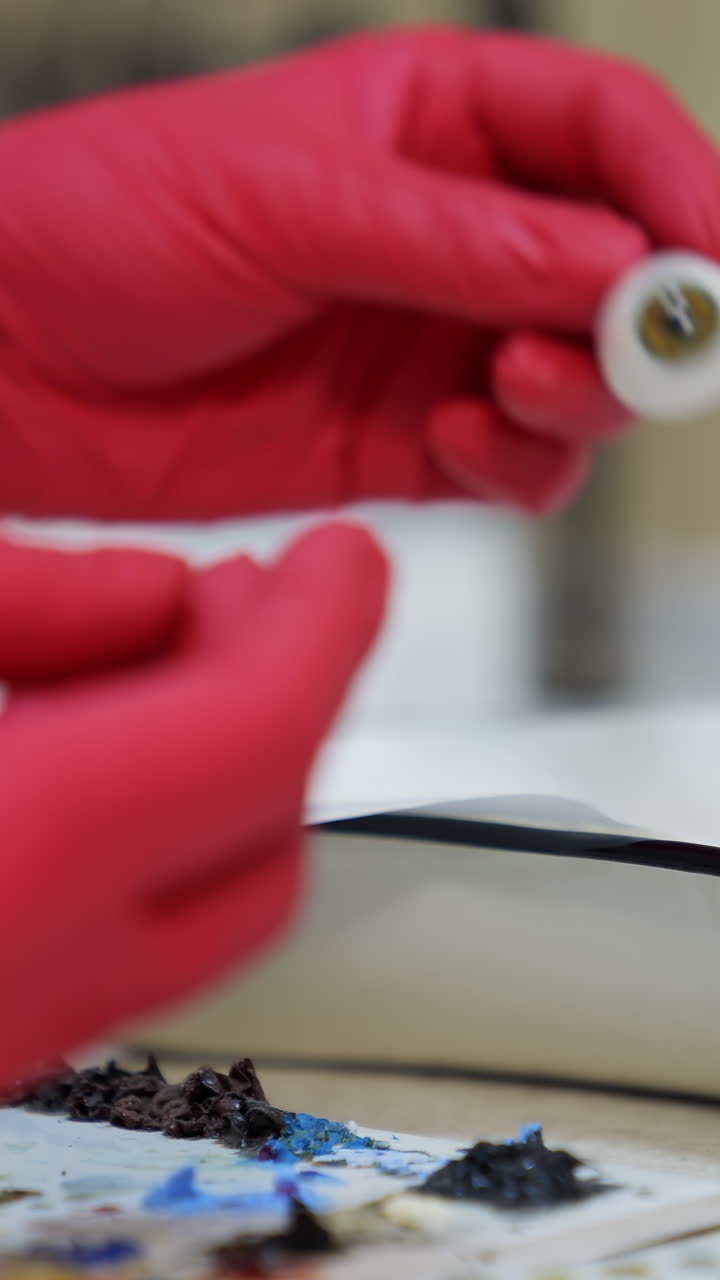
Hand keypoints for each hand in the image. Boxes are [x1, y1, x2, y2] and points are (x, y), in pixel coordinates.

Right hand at [0, 526, 386, 1086]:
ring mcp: (8, 1038)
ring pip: (202, 918)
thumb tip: (156, 593)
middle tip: (254, 593)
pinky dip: (148, 834)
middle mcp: (16, 996)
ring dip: (219, 771)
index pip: (249, 747)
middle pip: (259, 852)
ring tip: (169, 646)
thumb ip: (24, 603)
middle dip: (279, 703)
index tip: (347, 560)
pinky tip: (95, 740)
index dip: (321, 633)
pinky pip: (120, 944)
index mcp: (7, 873)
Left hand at [1, 28, 717, 521]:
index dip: (681, 192)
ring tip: (510, 386)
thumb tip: (620, 269)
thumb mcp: (291, 200)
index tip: (710, 265)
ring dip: (581, 394)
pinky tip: (459, 441)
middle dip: (642, 315)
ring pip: (578, 379)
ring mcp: (426, 344)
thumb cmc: (106, 223)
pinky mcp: (395, 443)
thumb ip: (460, 241)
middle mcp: (447, 236)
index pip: (605, 134)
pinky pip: (510, 461)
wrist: (4, 360)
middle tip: (623, 349)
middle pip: (616, 268)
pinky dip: (516, 462)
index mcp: (430, 123)